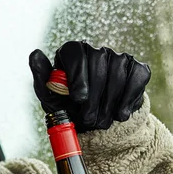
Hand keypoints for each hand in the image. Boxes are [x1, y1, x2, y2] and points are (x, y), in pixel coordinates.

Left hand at [29, 41, 150, 132]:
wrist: (94, 123)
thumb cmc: (67, 107)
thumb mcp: (50, 97)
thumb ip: (42, 77)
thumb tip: (35, 54)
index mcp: (71, 53)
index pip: (75, 52)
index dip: (78, 74)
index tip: (78, 98)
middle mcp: (95, 50)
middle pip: (98, 61)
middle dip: (94, 96)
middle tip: (89, 119)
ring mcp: (118, 57)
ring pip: (117, 72)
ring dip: (109, 102)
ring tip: (101, 122)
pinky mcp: (136, 68)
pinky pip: (137, 77)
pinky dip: (128, 98)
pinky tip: (120, 114)